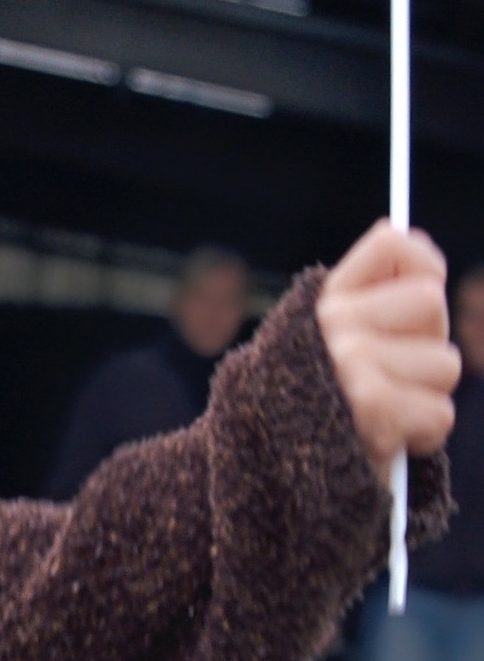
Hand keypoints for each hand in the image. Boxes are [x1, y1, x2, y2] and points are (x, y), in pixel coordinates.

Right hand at [316, 220, 459, 486]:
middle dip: (427, 342)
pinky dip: (422, 435)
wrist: (267, 474)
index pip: (393, 244)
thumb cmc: (313, 404)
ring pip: (445, 363)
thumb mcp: (330, 340)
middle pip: (430, 302)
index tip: (412, 305)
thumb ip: (375, 294)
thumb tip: (416, 237)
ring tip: (386, 412)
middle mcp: (333, 322)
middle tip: (394, 373)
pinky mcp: (372, 407)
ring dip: (426, 396)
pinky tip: (387, 438)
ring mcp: (351, 361)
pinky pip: (440, 412)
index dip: (422, 267)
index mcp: (324, 301)